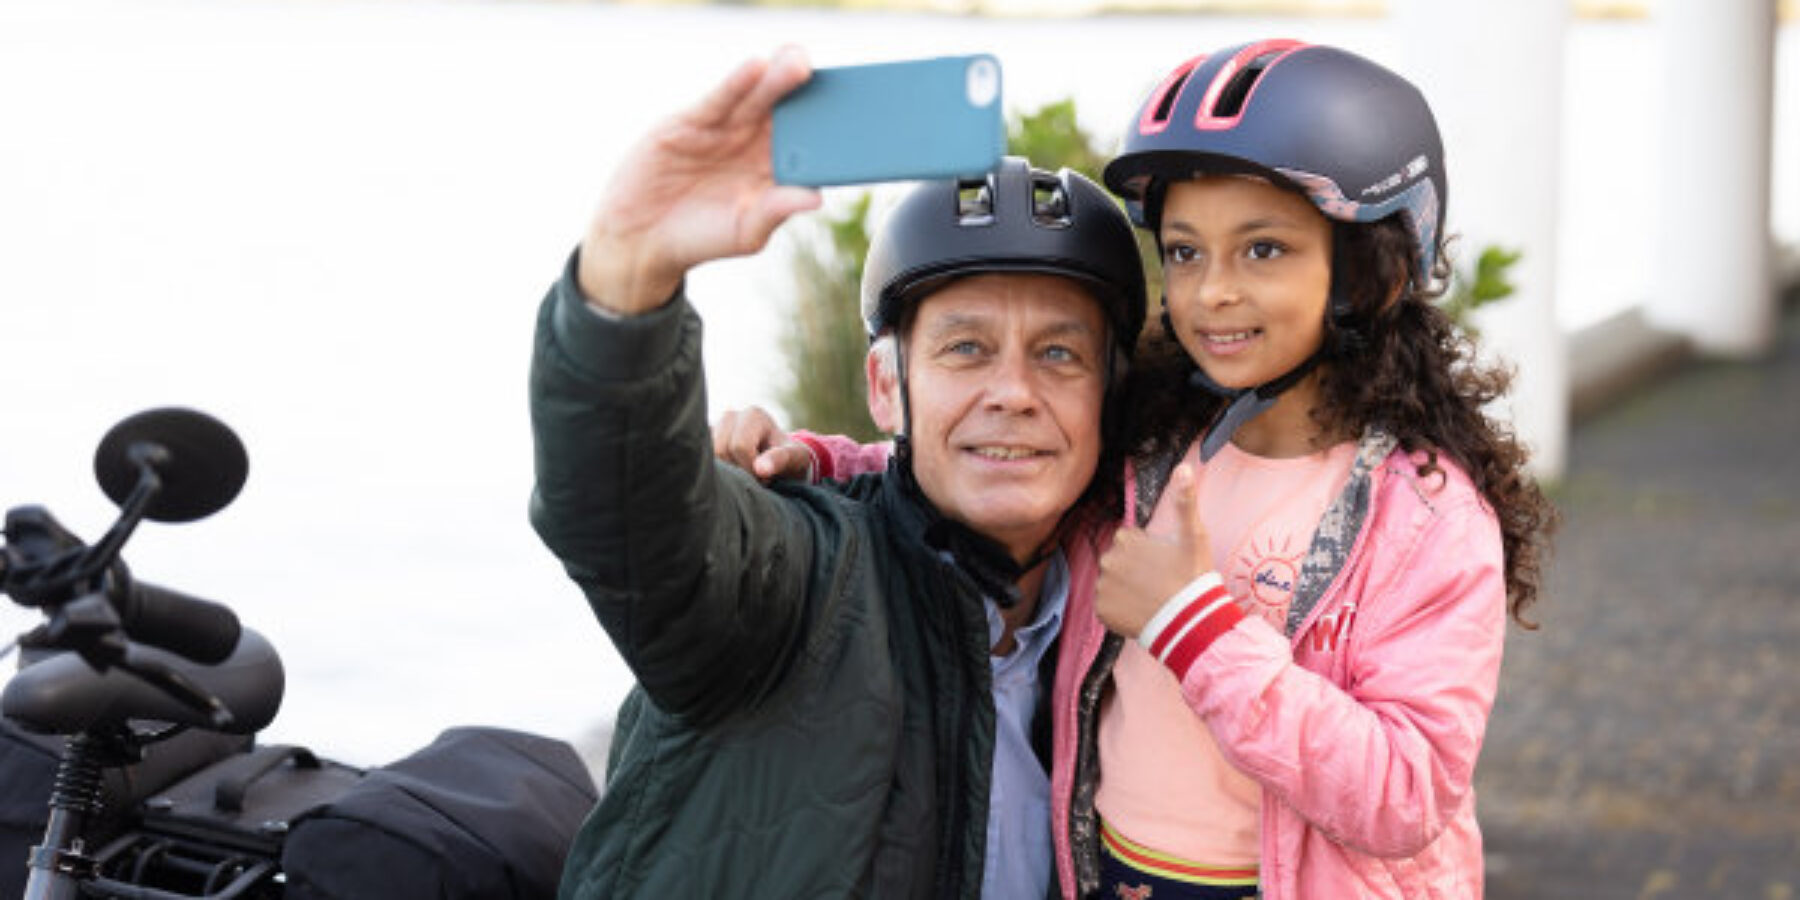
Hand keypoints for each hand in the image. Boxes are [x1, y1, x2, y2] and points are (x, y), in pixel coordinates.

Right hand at [578, 46, 822, 314]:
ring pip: (756, 97)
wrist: (641, 239)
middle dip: (805, 91)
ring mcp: (723, 129)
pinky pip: (718, 99)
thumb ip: (775, 212)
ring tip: (797, 64)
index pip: (808, 141)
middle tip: (825, 77)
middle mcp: (753, 143)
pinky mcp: (691, 122)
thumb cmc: (700, 239)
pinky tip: (754, 68)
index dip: (826, 126)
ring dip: (777, 78)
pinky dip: (735, 83)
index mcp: (774, 169)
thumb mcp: (744, 233)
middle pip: (786, 110)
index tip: (849, 116)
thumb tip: (815, 198)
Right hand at [713, 406, 814, 482]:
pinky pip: (702, 459)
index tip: (765, 477)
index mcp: (754, 415)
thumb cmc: (790, 457)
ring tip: (746, 473)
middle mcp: (731, 416)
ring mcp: (715, 426)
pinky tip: (733, 471)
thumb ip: (780, 460)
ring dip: (727, 472)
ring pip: (710, 456)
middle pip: (722, 451)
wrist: (781, 458)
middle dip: (738, 471)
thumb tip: (759, 469)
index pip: (740, 446)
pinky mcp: (705, 440)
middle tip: (756, 478)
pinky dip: (716, 471)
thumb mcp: (795, 457)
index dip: (750, 469)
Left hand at [1095, 464, 1217, 638]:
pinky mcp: (1101, 611)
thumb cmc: (1192, 576)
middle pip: (1118, 562)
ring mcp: (1102, 587)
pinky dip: (1119, 609)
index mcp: (1125, 540)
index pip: (1129, 541)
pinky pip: (1107, 606)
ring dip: (1126, 589)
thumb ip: (1185, 501)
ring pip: (1112, 584)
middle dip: (1133, 569)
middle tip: (1158, 581)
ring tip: (1151, 598)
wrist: (1188, 621)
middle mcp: (1107, 561)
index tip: (1163, 563)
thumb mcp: (1193, 536)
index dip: (1146, 551)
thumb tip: (1183, 467)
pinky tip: (1140, 611)